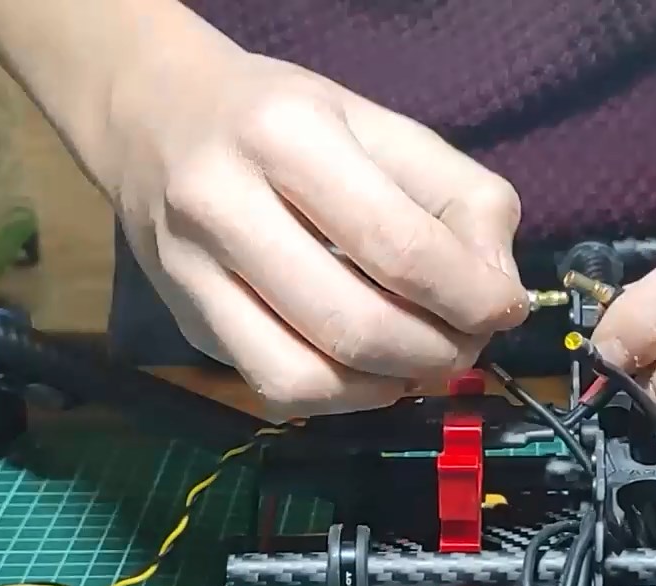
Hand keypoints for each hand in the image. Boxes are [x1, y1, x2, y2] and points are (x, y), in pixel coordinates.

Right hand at [100, 41, 528, 416]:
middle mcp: (222, 203)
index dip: (469, 297)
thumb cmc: (286, 120)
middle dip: (436, 351)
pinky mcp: (187, 325)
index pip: (399, 247)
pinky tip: (371, 372)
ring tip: (423, 360)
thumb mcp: (383, 126)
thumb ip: (460, 198)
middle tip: (466, 342)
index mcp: (285, 134)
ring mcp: (192, 273)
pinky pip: (276, 390)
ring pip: (306, 377)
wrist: (152, 116)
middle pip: (354, 324)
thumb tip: (497, 292)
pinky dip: (343, 398)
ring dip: (390, 386)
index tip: (503, 309)